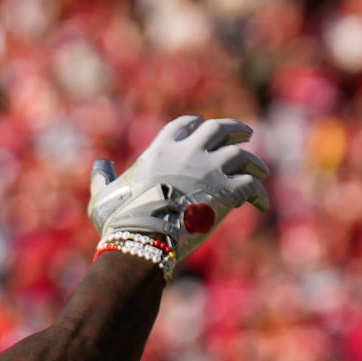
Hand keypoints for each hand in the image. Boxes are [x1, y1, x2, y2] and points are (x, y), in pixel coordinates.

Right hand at [89, 116, 273, 275]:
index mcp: (162, 149)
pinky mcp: (228, 191)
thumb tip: (100, 165)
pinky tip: (261, 204)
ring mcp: (211, 169)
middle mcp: (190, 152)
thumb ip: (103, 179)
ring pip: (242, 156)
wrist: (144, 237)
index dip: (196, 124)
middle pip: (220, 129)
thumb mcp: (104, 197)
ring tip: (261, 170)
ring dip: (253, 162)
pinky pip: (251, 186)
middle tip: (246, 134)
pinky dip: (258, 194)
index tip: (204, 124)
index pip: (185, 124)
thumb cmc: (121, 220)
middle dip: (235, 130)